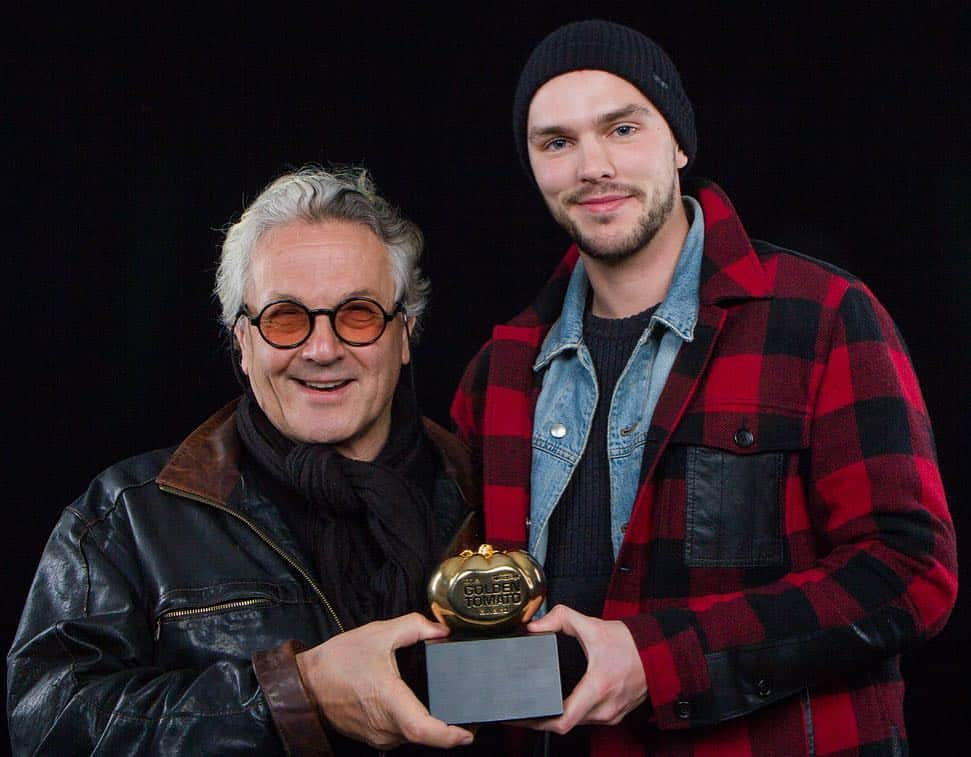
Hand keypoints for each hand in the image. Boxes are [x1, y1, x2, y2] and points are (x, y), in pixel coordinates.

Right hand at [296, 613, 473, 749]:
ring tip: (449, 708)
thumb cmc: (338, 661)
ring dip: (430, 725)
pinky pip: (400, 735)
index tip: (468, 732)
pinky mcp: (373, 738)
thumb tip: (441, 630)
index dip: (448, 736)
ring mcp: (378, 735)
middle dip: (449, 727)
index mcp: (389, 699)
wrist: (306, 683)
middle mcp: (385, 725)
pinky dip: (414, 725)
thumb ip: (414, 626)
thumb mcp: (379, 633)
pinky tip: (421, 709)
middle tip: (470, 713)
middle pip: (425, 735)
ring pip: (412, 736)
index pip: (423, 729)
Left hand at [525, 604, 646, 733]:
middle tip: (523, 708)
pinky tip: (564, 703)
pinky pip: (589, 720)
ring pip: (577, 723)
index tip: (522, 717)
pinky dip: (575, 714)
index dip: (537, 722)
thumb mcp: (591, 625)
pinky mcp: (615, 715)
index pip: (563, 721)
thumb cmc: (629, 643)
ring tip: (540, 705)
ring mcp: (612, 715)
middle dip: (543, 717)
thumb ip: (559, 619)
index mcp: (597, 688)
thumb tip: (535, 626)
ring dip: (560, 716)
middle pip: (565, 723)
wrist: (658, 651)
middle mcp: (605, 708)